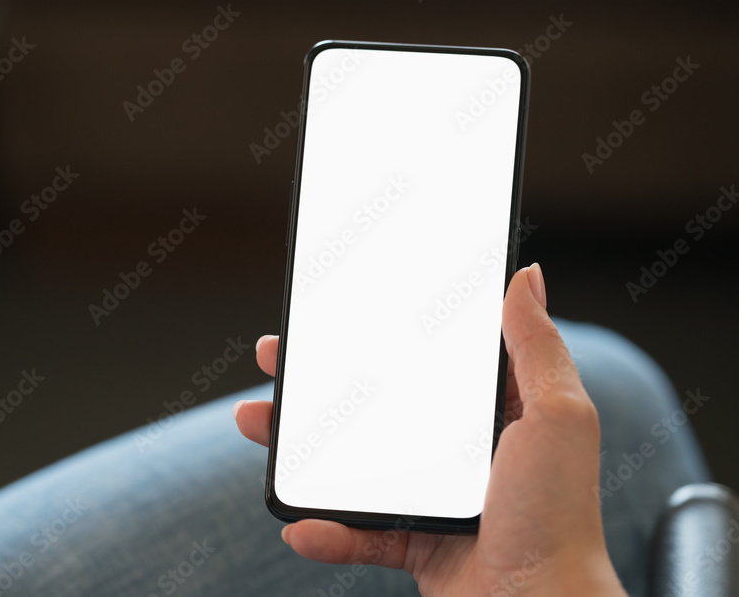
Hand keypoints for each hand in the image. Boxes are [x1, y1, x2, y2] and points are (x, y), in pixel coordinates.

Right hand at [233, 264, 626, 595]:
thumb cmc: (559, 515)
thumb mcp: (559, 415)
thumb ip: (536, 346)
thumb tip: (528, 276)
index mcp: (488, 409)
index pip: (422, 356)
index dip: (375, 330)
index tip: (333, 311)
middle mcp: (455, 448)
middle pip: (372, 403)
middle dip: (316, 382)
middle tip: (275, 359)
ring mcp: (429, 495)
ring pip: (349, 462)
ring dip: (298, 447)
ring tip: (256, 424)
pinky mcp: (412, 540)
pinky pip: (357, 531)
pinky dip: (327, 531)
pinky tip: (301, 527)